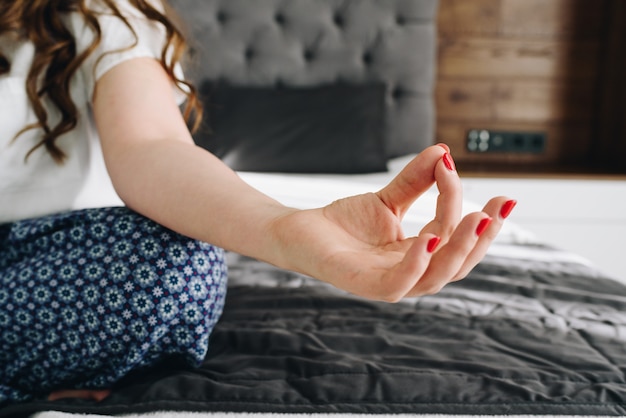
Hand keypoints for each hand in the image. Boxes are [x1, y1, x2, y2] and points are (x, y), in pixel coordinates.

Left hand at [272, 145, 515, 301]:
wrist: (297, 231)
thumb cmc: (344, 222)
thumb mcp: (388, 199)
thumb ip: (416, 181)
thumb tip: (443, 151)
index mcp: (418, 257)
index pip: (451, 236)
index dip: (462, 205)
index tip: (454, 166)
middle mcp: (408, 274)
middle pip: (457, 265)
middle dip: (481, 237)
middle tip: (498, 207)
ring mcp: (386, 282)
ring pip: (436, 278)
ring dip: (460, 249)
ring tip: (476, 218)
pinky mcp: (362, 284)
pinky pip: (398, 285)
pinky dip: (417, 265)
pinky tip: (430, 240)